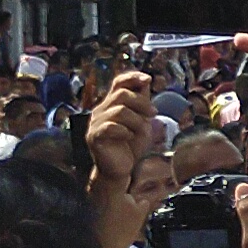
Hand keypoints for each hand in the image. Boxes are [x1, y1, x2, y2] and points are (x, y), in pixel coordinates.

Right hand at [86, 69, 155, 188]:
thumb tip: (146, 80)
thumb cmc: (131, 146)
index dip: (132, 77)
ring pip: (119, 111)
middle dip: (142, 103)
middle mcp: (101, 110)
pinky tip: (129, 137)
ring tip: (142, 131)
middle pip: (122, 94)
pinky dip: (125, 131)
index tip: (148, 79)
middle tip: (154, 114)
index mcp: (111, 104)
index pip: (118, 82)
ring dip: (137, 120)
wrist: (121, 169)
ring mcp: (95, 123)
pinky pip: (110, 127)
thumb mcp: (142, 121)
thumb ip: (142, 102)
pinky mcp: (93, 137)